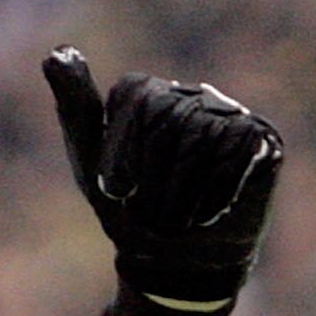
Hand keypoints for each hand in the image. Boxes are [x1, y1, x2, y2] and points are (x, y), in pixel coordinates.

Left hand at [43, 49, 281, 310]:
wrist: (175, 261)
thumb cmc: (127, 210)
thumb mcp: (91, 163)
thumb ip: (75, 105)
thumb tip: (55, 53)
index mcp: (147, 94)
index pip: (136, 95)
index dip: (124, 149)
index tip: (119, 187)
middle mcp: (190, 96)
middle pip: (169, 114)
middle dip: (153, 175)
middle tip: (151, 210)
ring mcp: (229, 115)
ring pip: (202, 133)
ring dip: (182, 189)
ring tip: (176, 216)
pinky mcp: (260, 139)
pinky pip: (238, 147)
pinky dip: (216, 189)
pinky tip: (206, 213)